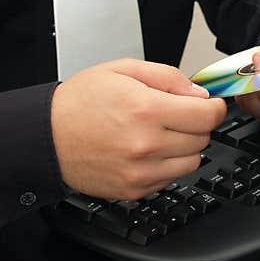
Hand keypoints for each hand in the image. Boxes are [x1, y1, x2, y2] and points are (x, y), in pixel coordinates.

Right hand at [50, 59, 225, 199]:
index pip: (206, 116)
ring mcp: (141, 172)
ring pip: (192, 162)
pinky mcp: (134, 190)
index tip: (211, 105)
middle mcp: (146, 145)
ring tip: (160, 134)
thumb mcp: (123, 70)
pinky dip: (166, 165)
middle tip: (177, 115)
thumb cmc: (79, 103)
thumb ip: (168, 78)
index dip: (214, 108)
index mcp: (145, 110)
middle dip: (196, 125)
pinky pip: (170, 179)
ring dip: (185, 148)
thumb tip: (200, 94)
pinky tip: (146, 152)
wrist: (45, 137)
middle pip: (202, 139)